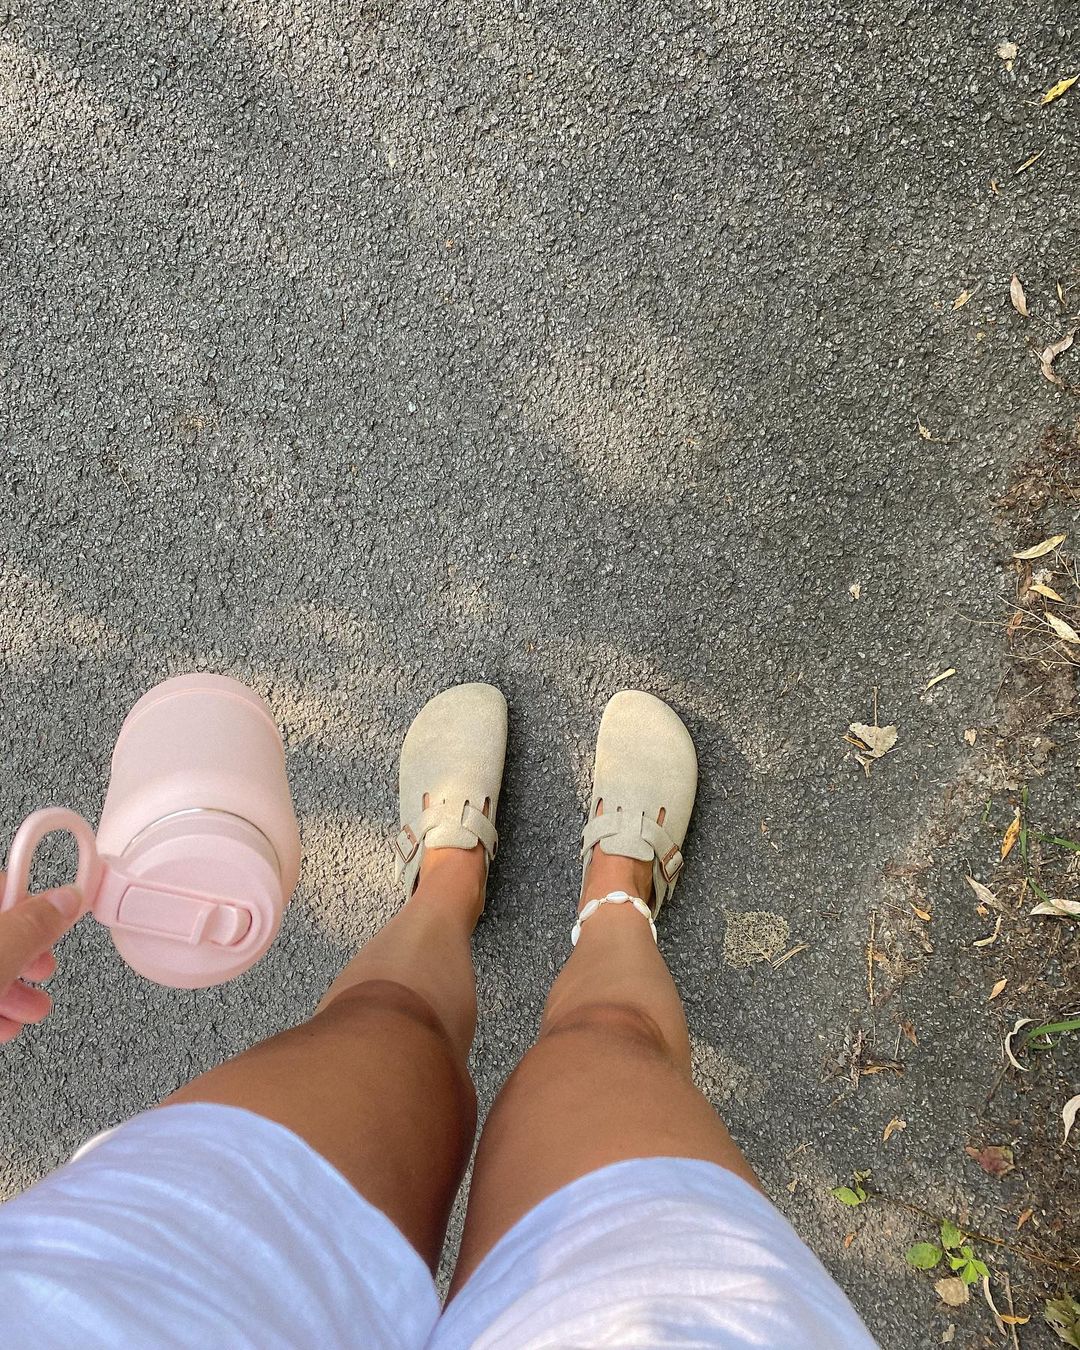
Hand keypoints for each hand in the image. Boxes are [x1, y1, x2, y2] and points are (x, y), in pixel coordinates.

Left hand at [0, 874, 81, 1042]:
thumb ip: (33, 926)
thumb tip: (67, 899)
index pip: (8, 885)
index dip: (39, 898)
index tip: (70, 909)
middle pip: (5, 930)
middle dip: (31, 955)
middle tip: (41, 968)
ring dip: (18, 992)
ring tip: (30, 1008)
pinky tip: (5, 1026)